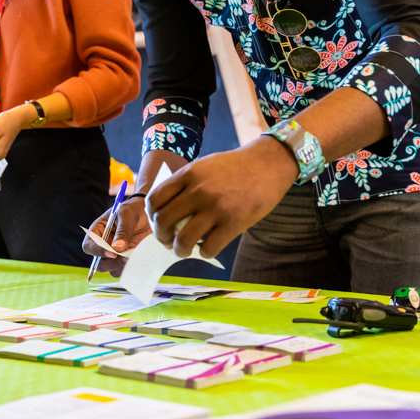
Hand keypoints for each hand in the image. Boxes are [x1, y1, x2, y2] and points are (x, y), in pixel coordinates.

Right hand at [82, 198, 151, 277]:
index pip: (89, 246)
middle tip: (126, 257)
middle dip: (111, 263)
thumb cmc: (134, 209)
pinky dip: (132, 268)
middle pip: (99, 263)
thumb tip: (118, 249)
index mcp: (98, 232)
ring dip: (122, 267)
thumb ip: (123, 230)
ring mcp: (117, 254)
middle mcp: (105, 246)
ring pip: (112, 270)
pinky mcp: (128, 259)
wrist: (151, 214)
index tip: (112, 253)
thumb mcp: (128, 213)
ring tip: (134, 257)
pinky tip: (141, 258)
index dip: (97, 251)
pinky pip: (126, 270)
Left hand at [146, 137, 297, 258]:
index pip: (154, 200)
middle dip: (161, 236)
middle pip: (163, 221)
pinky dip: (203, 253)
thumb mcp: (203, 166)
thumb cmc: (234, 167)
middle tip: (167, 241)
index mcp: (188, 174)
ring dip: (179, 250)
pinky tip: (206, 248)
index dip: (151, 216)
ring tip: (183, 250)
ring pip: (183, 240)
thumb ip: (184, 184)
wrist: (268, 165)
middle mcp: (198, 191)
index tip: (158, 223)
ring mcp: (216, 208)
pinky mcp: (234, 223)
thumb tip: (166, 212)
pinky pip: (209, 248)